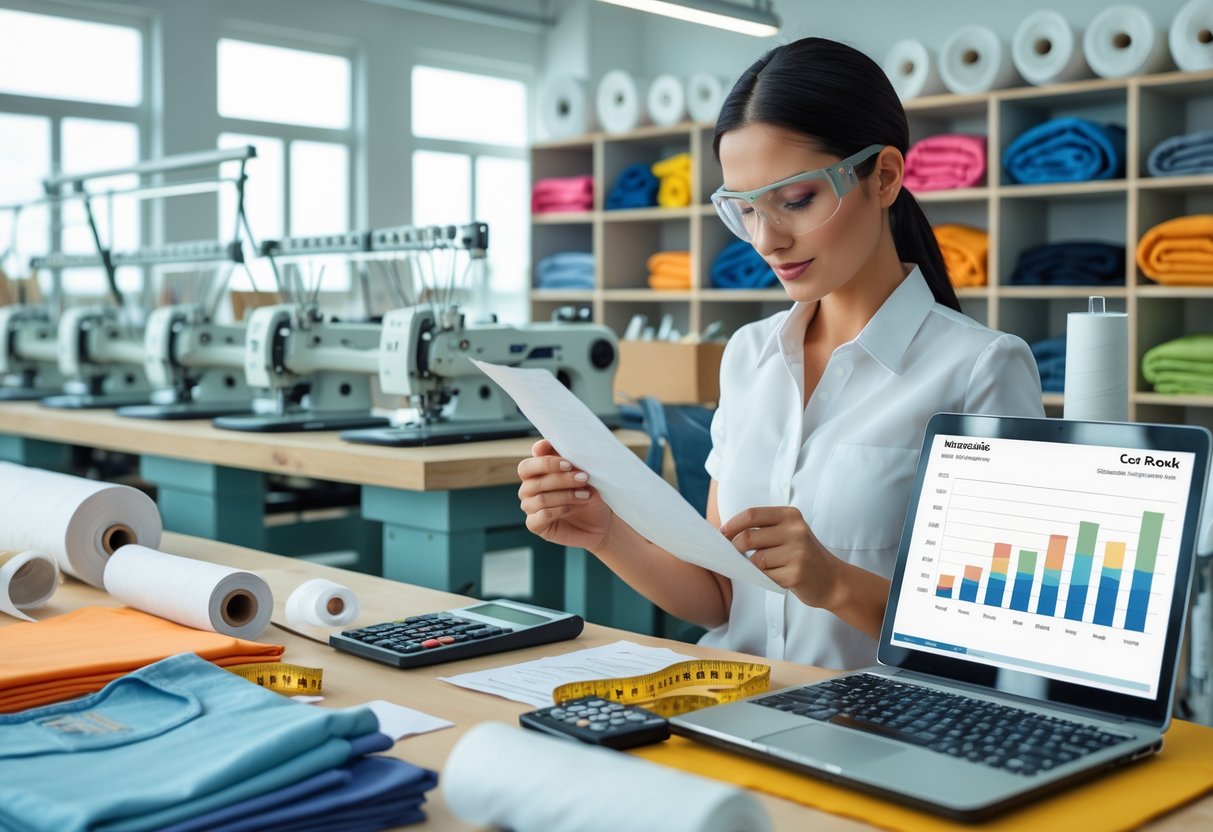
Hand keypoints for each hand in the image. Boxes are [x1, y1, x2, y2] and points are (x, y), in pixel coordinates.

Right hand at [517, 439, 614, 550]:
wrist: (601, 522)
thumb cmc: (591, 493)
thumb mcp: (584, 473)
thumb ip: (569, 460)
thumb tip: (553, 446)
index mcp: (537, 472)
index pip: (529, 464)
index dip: (546, 461)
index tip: (569, 462)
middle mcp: (529, 488)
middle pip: (533, 479)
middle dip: (560, 477)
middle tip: (584, 477)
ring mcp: (530, 507)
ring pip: (540, 497)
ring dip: (566, 495)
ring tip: (586, 494)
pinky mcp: (535, 525)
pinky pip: (542, 515)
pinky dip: (560, 510)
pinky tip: (573, 508)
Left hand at [720, 506, 843, 609]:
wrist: (833, 580)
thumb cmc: (802, 555)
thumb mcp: (788, 533)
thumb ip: (763, 530)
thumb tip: (726, 535)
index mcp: (791, 515)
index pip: (751, 515)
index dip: (731, 525)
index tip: (721, 534)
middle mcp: (796, 530)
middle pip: (748, 538)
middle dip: (735, 548)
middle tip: (734, 555)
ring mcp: (797, 552)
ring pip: (755, 560)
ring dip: (754, 567)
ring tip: (769, 568)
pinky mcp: (796, 574)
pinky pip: (765, 576)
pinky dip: (765, 579)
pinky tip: (778, 577)